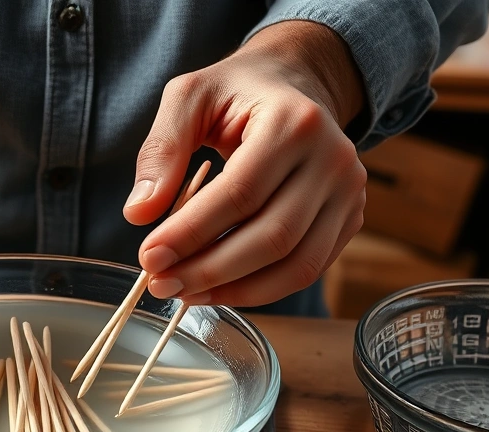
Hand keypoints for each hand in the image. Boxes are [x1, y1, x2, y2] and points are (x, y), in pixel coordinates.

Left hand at [124, 21, 367, 307]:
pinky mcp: (349, 218)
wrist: (295, 82)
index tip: (149, 256)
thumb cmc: (237, 90)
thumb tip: (139, 213)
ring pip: (296, 265)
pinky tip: (217, 288)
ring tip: (184, 293)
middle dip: (209, 270)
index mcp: (294, 122)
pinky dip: (260, 289)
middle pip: (272, 238)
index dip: (191, 232)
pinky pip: (307, 269)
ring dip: (235, 291)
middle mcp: (333, 159)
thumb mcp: (189, 97)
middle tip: (160, 283)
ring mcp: (348, 193)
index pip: (240, 193)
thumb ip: (161, 150)